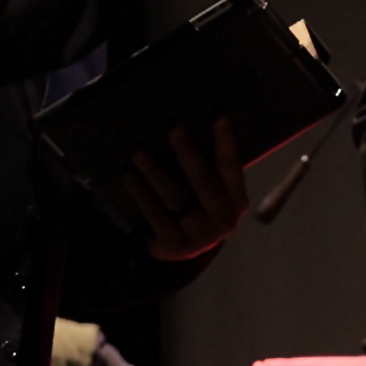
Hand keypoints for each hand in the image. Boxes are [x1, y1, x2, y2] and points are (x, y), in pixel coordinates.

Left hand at [116, 115, 247, 262]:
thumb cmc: (198, 207)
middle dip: (186, 150)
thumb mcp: (212, 192)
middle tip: (172, 125)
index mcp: (236, 201)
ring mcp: (198, 234)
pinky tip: (128, 175)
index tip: (218, 114)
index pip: (231, 166)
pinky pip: (155, 213)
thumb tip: (187, 124)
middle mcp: (223, 219)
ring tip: (137, 151)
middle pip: (202, 179)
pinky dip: (140, 192)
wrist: (184, 250)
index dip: (225, 141)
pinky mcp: (174, 244)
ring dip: (154, 170)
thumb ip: (210, 168)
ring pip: (175, 196)